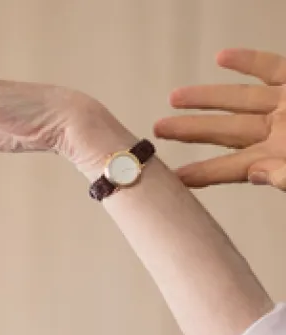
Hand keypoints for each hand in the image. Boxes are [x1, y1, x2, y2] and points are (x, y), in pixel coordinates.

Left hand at [154, 49, 285, 189]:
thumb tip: (256, 175)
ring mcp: (285, 104)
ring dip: (207, 97)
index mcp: (277, 155)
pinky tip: (221, 58)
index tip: (172, 179)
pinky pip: (270, 68)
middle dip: (191, 130)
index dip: (202, 172)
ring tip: (173, 97)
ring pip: (240, 98)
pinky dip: (248, 61)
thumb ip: (285, 175)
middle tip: (158, 129)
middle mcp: (277, 130)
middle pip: (226, 130)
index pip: (232, 167)